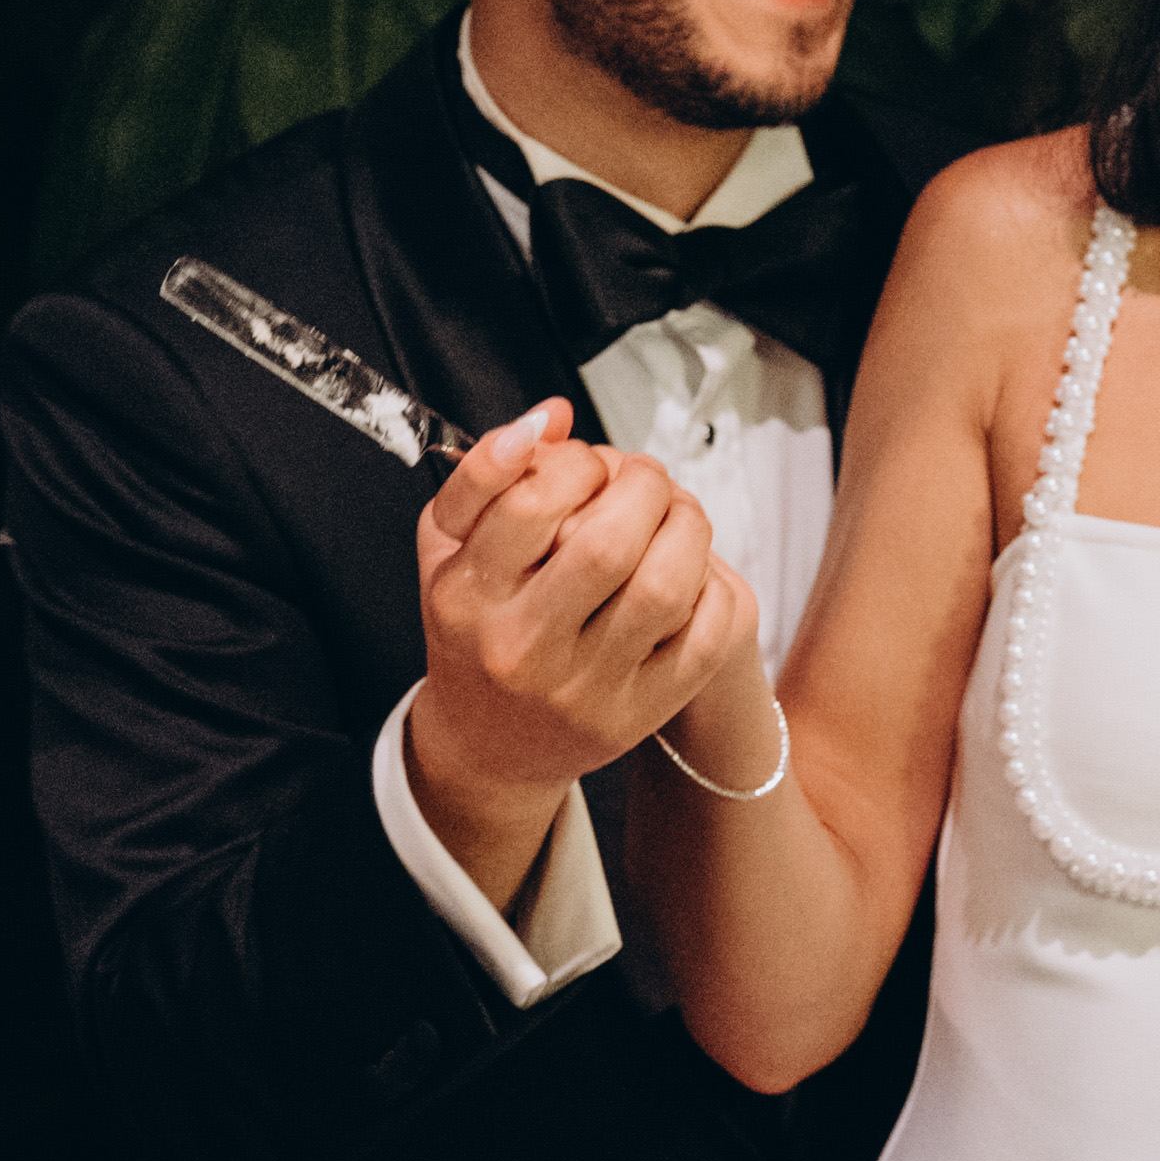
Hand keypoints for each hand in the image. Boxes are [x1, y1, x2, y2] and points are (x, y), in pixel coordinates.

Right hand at [409, 409, 760, 852]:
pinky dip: (711, 587)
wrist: (489, 745)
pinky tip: (688, 572)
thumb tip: (554, 415)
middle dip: (643, 485)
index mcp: (467, 598)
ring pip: (666, 586)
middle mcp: (522, 648)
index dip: (574, 461)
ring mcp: (584, 688)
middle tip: (643, 480)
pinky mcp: (637, 714)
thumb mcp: (448, 548)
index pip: (531, 501)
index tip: (583, 462)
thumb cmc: (475, 628)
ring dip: (687, 526)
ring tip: (675, 514)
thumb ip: (485, 472)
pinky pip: (705, 637)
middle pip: (608, 542)